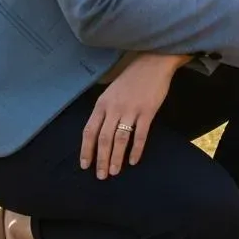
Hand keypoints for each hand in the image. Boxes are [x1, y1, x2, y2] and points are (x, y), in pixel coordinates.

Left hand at [80, 53, 184, 178]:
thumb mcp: (111, 91)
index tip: (85, 165)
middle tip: (101, 176)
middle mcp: (114, 108)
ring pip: (120, 139)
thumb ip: (104, 110)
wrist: (153, 63)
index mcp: (102, 103)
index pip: (89, 131)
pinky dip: (136, 150)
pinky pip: (140, 135)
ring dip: (116, 158)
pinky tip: (134, 161)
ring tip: (114, 171)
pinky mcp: (147, 111)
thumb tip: (97, 133)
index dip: (86, 150)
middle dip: (101, 159)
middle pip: (104, 139)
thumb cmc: (131, 78)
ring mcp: (131, 110)